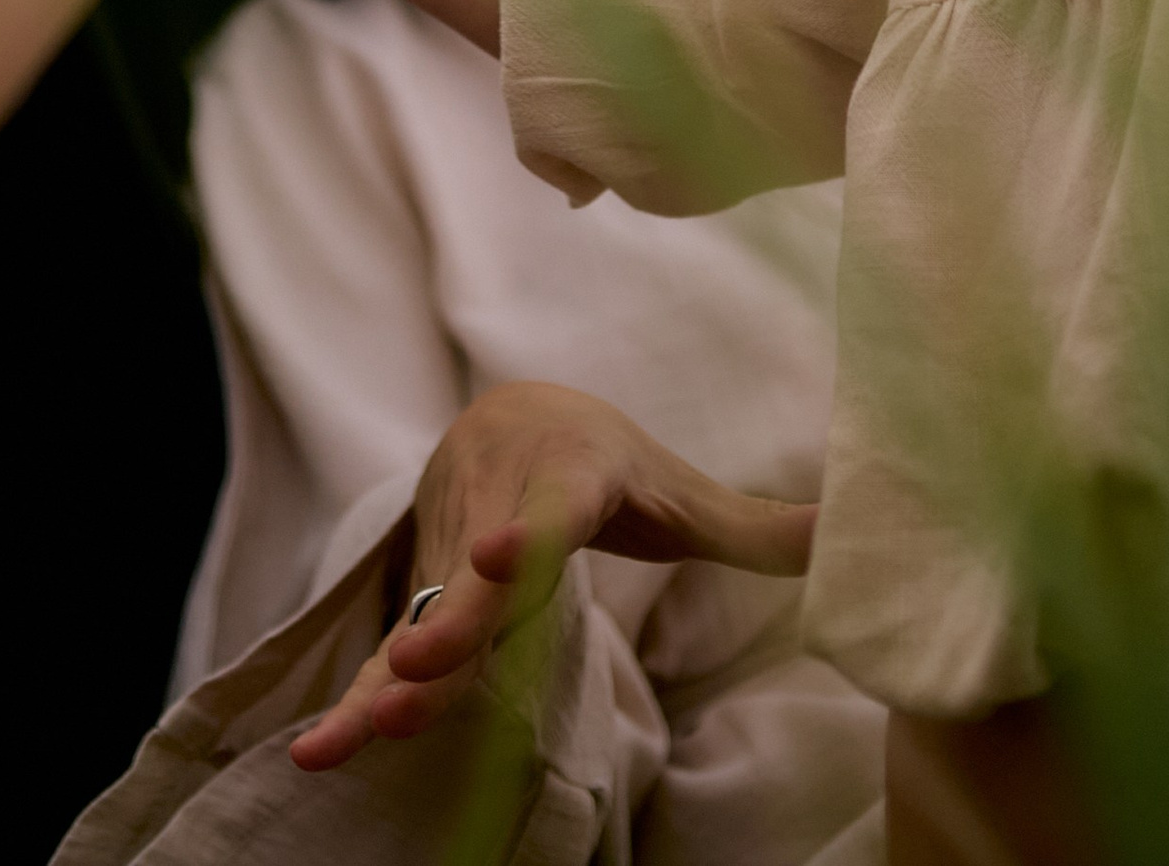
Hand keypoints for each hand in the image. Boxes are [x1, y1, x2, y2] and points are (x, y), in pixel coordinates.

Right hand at [291, 380, 816, 771]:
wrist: (514, 413)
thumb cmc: (610, 464)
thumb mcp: (680, 490)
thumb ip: (756, 525)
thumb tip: (854, 532)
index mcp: (567, 479)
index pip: (547, 507)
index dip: (524, 530)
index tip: (497, 552)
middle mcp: (496, 510)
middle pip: (471, 577)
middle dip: (444, 624)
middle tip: (416, 668)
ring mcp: (450, 556)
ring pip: (419, 620)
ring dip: (386, 680)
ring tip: (352, 735)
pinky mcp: (423, 599)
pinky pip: (386, 653)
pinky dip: (351, 701)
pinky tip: (314, 756)